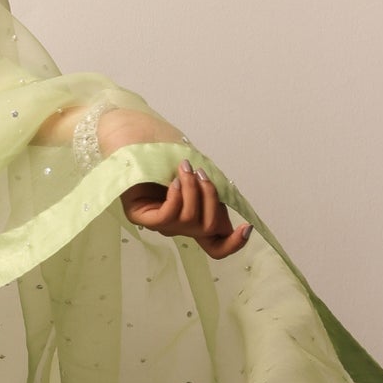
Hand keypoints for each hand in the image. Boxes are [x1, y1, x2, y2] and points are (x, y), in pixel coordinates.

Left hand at [121, 162, 250, 258]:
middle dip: (212, 198)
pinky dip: (177, 196)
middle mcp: (177, 225)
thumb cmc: (168, 152)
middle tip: (202, 174)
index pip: (216, 246)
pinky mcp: (140, 217)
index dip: (234, 243)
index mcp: (194, 218)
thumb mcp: (198, 172)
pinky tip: (173, 180)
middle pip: (209, 229)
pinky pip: (168, 216)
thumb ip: (211, 190)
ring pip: (190, 220)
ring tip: (185, 169)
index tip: (246, 226)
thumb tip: (226, 202)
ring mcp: (159, 223)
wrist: (136, 135)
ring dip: (193, 190)